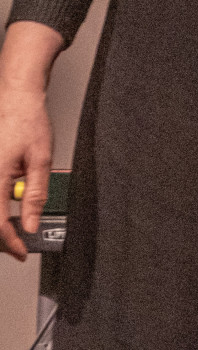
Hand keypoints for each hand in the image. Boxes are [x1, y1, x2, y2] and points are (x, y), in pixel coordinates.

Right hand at [0, 22, 63, 260]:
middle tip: (18, 244)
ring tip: (13, 229)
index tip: (22, 251)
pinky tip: (4, 209)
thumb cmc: (28, 121)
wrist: (16, 98)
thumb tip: (32, 225)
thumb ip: (36, 194)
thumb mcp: (41, 159)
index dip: (11, 242)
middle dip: (1, 237)